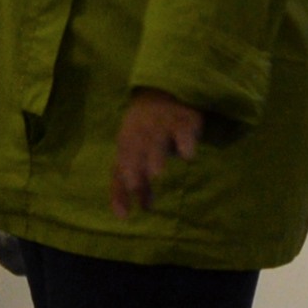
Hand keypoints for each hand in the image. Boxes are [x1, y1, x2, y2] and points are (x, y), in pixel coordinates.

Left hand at [113, 93, 208, 216]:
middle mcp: (142, 131)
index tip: (123, 210)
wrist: (167, 91)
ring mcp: (162, 123)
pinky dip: (185, 140)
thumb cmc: (149, 132)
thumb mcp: (137, 155)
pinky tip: (188, 155)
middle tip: (134, 186)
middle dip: (133, 167)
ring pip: (156, 138)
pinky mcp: (184, 118)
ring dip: (154, 155)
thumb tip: (125, 216)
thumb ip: (136, 185)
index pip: (120, 164)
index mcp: (127, 141)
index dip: (119, 186)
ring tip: (156, 173)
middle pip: (134, 149)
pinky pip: (183, 128)